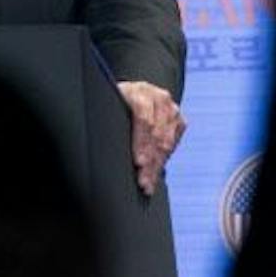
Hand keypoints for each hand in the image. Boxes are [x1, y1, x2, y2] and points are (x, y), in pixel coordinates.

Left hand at [117, 81, 184, 196]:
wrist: (132, 93)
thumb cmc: (114, 102)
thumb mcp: (108, 104)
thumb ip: (108, 120)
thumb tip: (97, 145)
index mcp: (138, 92)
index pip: (143, 119)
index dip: (142, 142)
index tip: (138, 163)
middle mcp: (158, 97)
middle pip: (156, 134)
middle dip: (150, 162)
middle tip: (143, 183)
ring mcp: (170, 108)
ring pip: (166, 142)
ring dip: (157, 165)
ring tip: (148, 184)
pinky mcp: (178, 119)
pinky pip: (173, 143)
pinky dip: (163, 159)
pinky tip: (155, 173)